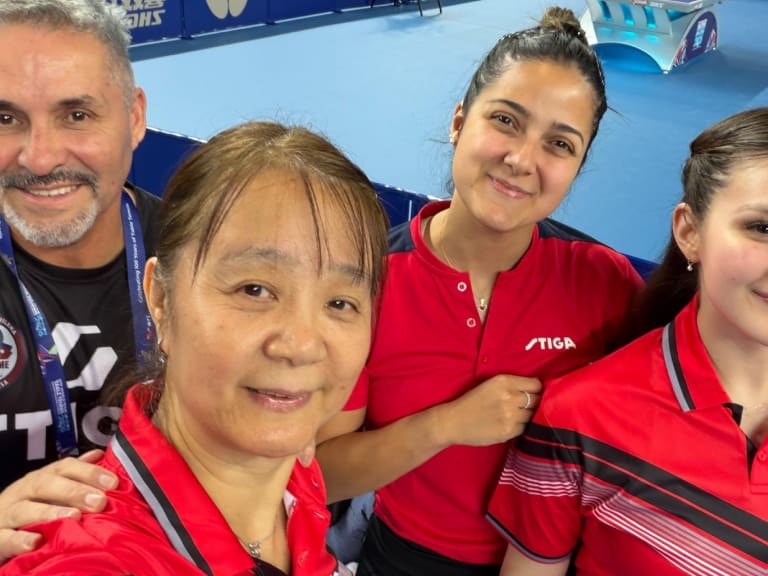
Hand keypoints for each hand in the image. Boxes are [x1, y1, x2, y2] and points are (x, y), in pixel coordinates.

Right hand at [0, 450, 117, 562]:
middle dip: (75, 491)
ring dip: (50, 512)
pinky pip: (5, 538)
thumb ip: (73, 474)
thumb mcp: (49, 488)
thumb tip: (98, 455)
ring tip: (74, 517)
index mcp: (40, 478)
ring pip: (25, 510)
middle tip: (99, 501)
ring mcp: (6, 514)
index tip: (113, 483)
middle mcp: (22, 492)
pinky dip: (19, 540)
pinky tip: (36, 542)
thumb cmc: (27, 506)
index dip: (89, 472)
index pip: (65, 467)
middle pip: (46, 485)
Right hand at [437, 375, 541, 446]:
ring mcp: (510, 416)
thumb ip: (512, 385)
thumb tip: (536, 390)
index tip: (532, 393)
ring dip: (527, 416)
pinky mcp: (508, 431)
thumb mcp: (490, 385)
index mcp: (504, 381)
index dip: (536, 389)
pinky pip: (524, 428)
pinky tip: (509, 424)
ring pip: (532, 415)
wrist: (453, 421)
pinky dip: (520, 426)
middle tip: (524, 405)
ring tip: (514, 415)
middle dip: (533, 402)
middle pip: (537, 400)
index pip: (535, 384)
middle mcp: (509, 397)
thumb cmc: (471, 401)